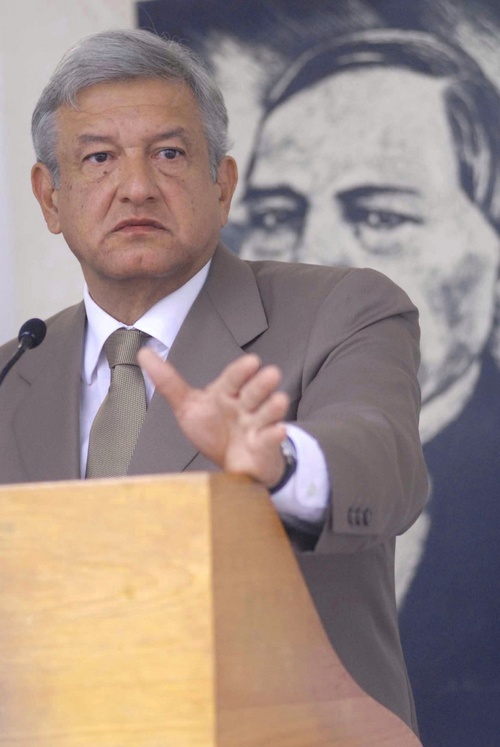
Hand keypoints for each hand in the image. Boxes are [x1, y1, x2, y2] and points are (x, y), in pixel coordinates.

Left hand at [137, 349, 289, 486]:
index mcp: (227, 394)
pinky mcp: (265, 446)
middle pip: (254, 392)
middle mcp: (245, 406)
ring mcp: (257, 425)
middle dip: (262, 384)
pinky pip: (270, 439)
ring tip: (280, 400)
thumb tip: (144, 354)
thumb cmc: (213, 428)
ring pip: (267, 413)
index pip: (234, 378)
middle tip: (271, 374)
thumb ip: (168, 382)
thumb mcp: (188, 406)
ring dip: (273, 407)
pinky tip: (278, 430)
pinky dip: (274, 435)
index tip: (252, 361)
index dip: (242, 371)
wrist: (233, 460)